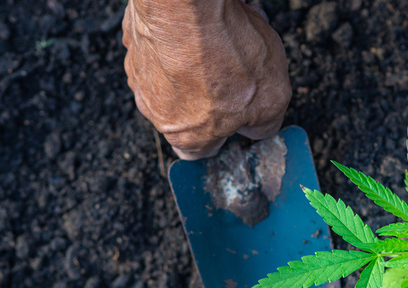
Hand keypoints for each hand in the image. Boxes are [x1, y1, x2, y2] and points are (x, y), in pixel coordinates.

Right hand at [122, 0, 291, 159]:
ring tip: (231, 40)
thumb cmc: (229, 54)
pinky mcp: (135, 40)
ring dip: (204, 62)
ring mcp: (140, 73)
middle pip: (191, 110)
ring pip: (178, 75)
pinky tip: (210, 22)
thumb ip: (265, 124)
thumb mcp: (272, 100)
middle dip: (218, 92)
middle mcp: (155, 110)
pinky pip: (166, 45)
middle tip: (242, 71)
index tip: (240, 118)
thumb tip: (258, 128)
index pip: (201, 152)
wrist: (189, 3)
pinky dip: (185, 37)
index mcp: (187, 135)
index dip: (224, 136)